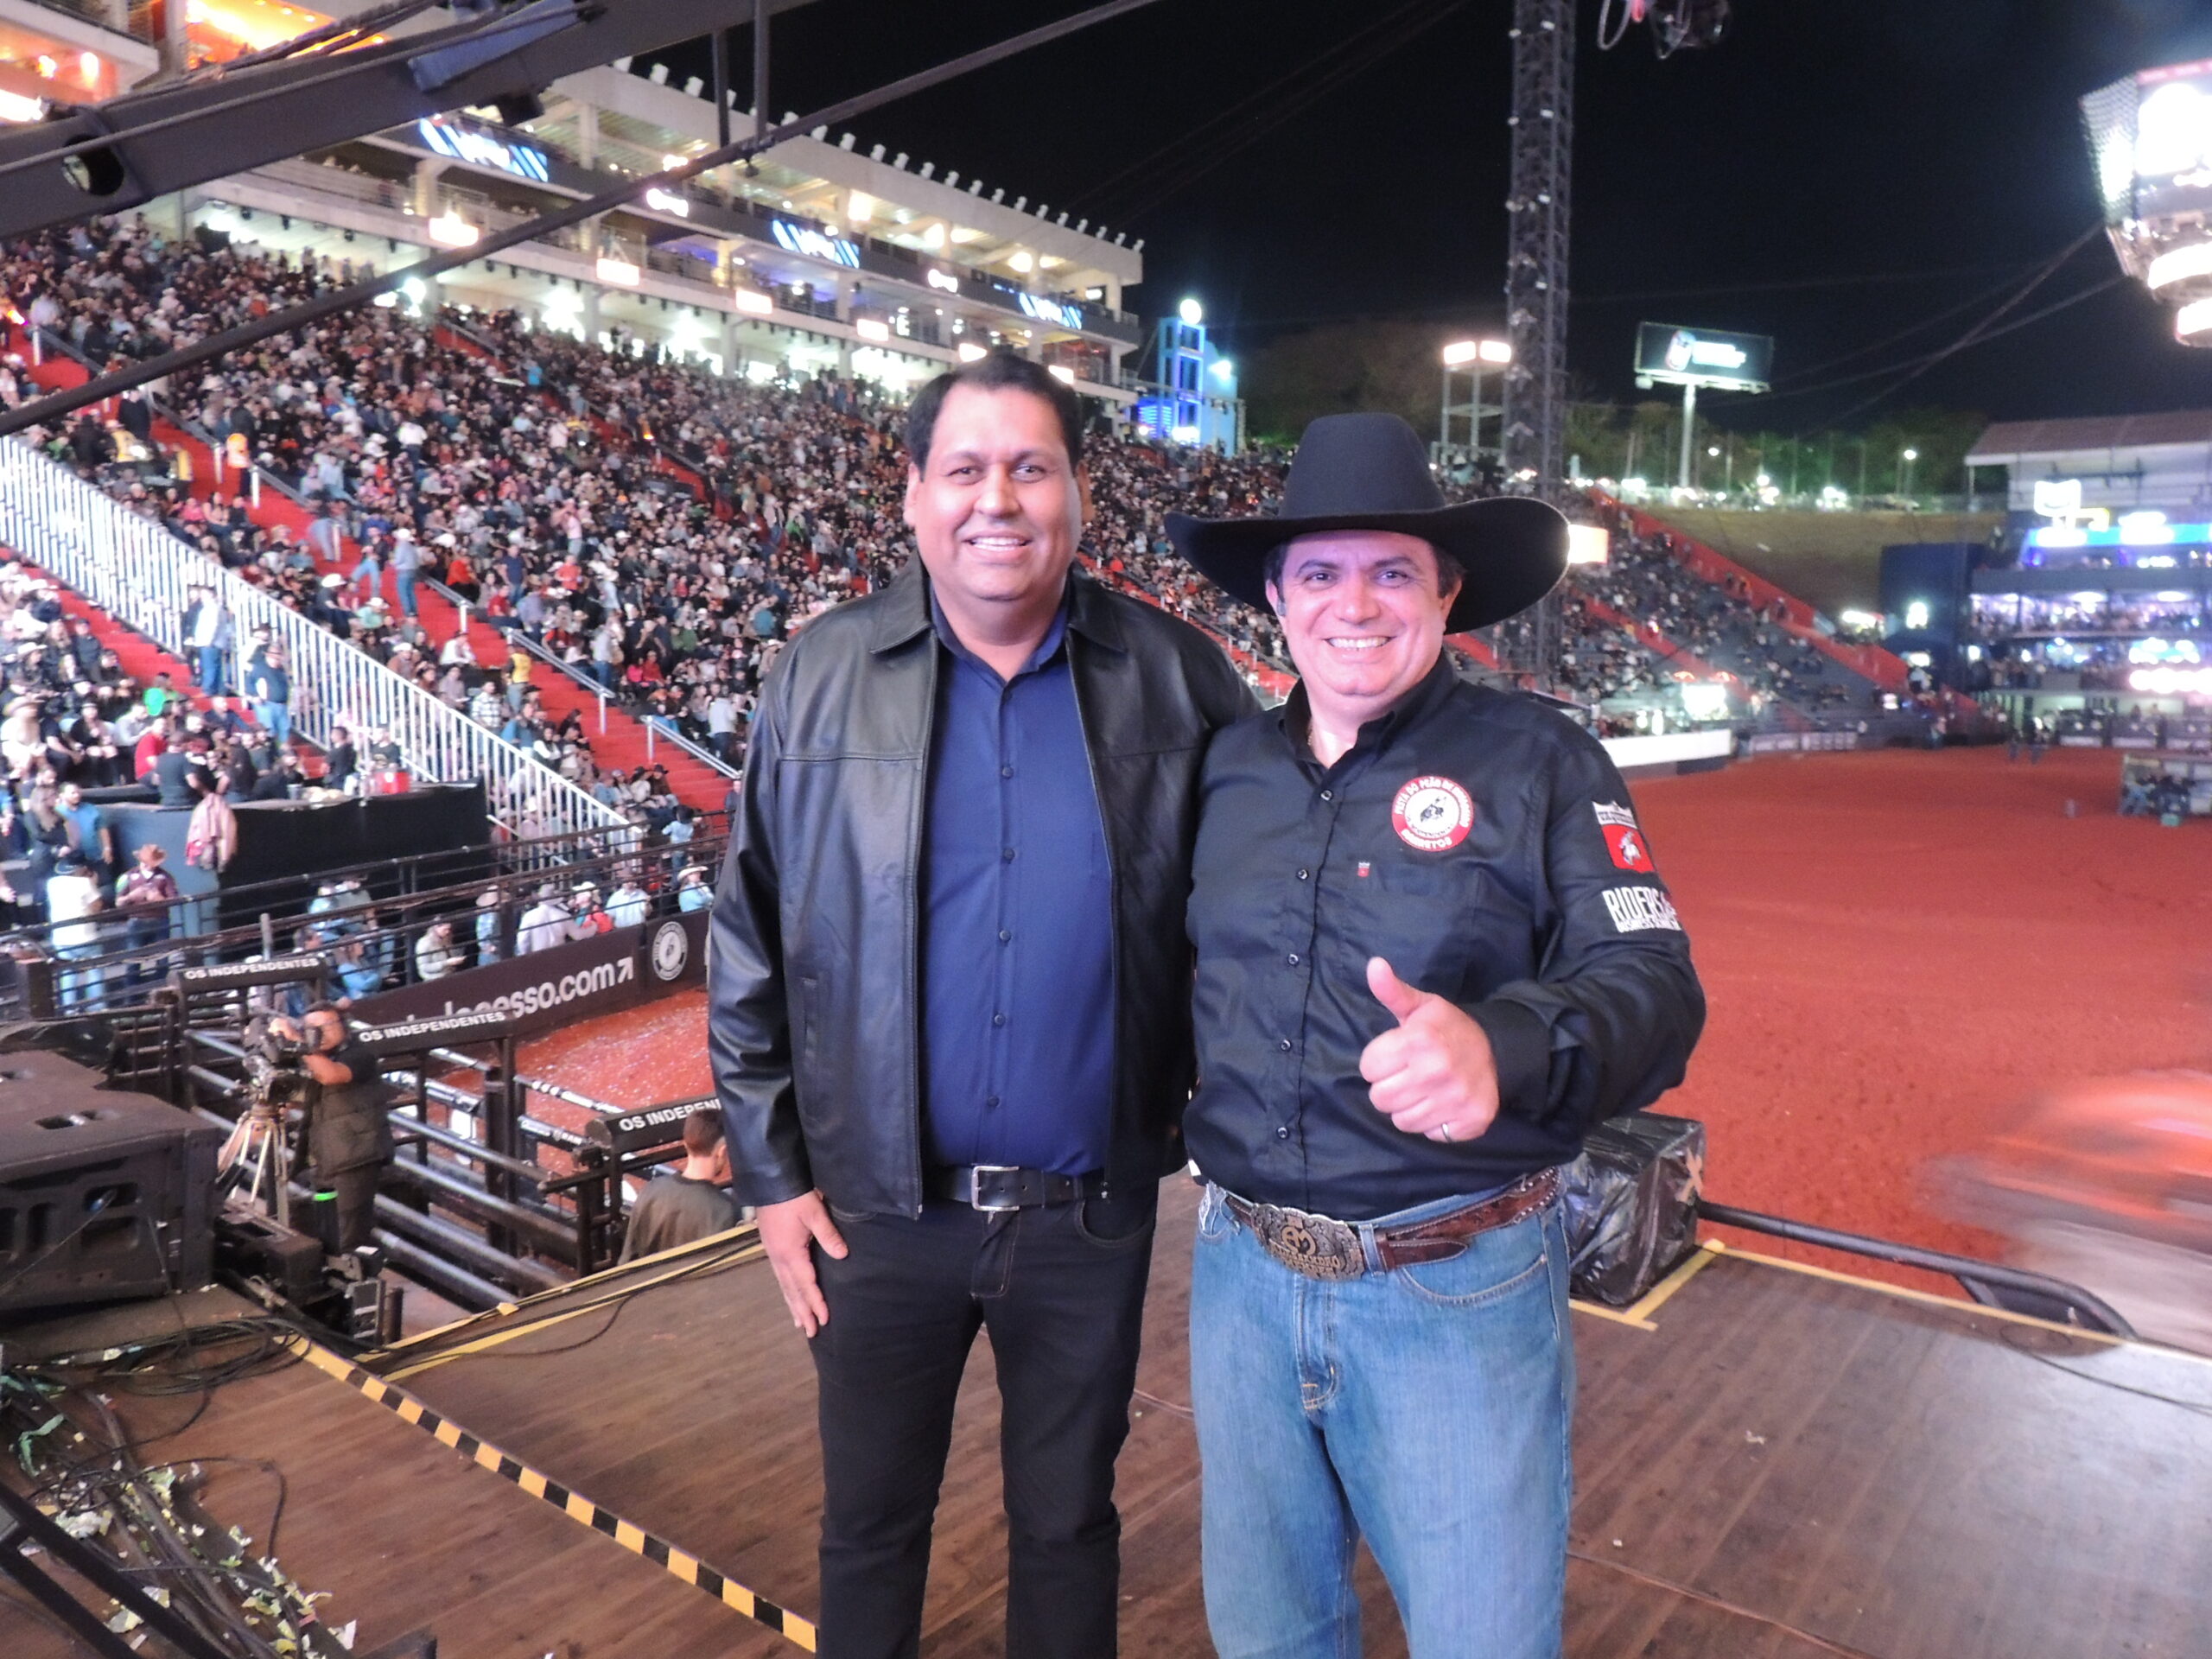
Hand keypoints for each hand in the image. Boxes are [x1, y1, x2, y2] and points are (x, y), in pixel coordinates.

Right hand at [755, 1190, 847, 1336]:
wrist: (771, 1182)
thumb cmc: (794, 1197)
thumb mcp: (814, 1212)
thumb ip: (828, 1235)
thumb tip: (843, 1256)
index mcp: (790, 1253)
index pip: (806, 1284)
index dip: (816, 1302)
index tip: (824, 1320)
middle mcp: (780, 1259)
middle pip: (793, 1291)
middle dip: (803, 1312)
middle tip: (812, 1333)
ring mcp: (774, 1254)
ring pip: (785, 1286)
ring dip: (793, 1305)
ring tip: (800, 1323)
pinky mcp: (773, 1249)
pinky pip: (781, 1277)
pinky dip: (787, 1291)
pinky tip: (790, 1295)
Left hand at [1358, 957, 1500, 1144]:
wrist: (1497, 1050)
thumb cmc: (1448, 1028)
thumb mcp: (1421, 1006)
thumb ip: (1392, 991)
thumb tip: (1373, 964)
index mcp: (1419, 1040)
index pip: (1368, 1068)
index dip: (1377, 1062)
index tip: (1395, 1056)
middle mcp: (1437, 1071)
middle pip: (1380, 1099)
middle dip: (1389, 1087)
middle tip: (1408, 1074)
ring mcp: (1455, 1100)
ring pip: (1402, 1121)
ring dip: (1408, 1108)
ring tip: (1424, 1089)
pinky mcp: (1470, 1122)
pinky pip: (1430, 1134)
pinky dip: (1433, 1123)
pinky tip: (1442, 1104)